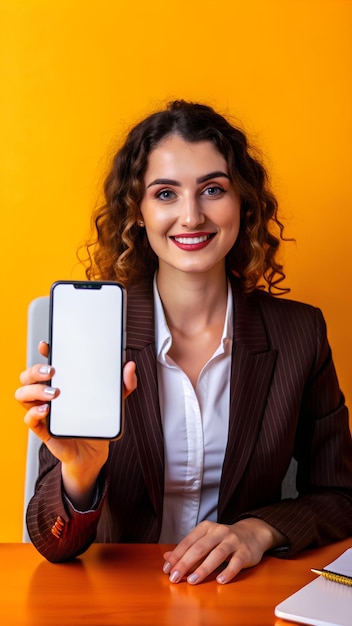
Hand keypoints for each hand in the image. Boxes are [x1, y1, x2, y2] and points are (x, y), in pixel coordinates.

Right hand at [15, 341, 136, 507]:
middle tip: (53, 371)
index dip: (43, 351)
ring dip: (34, 390)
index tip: (47, 345)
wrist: (95, 451)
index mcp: (62, 382)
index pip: (46, 362)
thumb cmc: (98, 421)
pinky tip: (47, 411)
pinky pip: (28, 419)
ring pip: (23, 395)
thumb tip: (130, 367)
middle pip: (28, 376)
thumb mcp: (114, 401)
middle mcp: (48, 394)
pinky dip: (34, 413)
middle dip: (35, 370)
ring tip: (54, 393)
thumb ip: (124, 384)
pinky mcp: (43, 429)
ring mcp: (44, 411)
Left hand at [162, 518, 286, 584]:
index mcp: (206, 527)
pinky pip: (236, 562)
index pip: (188, 541)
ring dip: (203, 568)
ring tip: (192, 580)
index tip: (167, 569)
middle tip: (175, 578)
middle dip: (185, 563)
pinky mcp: (245, 552)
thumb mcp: (205, 540)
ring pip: (217, 554)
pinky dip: (228, 571)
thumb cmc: (223, 540)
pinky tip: (220, 580)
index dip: (176, 555)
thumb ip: (187, 550)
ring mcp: (233, 541)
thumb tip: (166, 558)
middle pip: (200, 548)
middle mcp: (219, 531)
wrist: (252, 534)